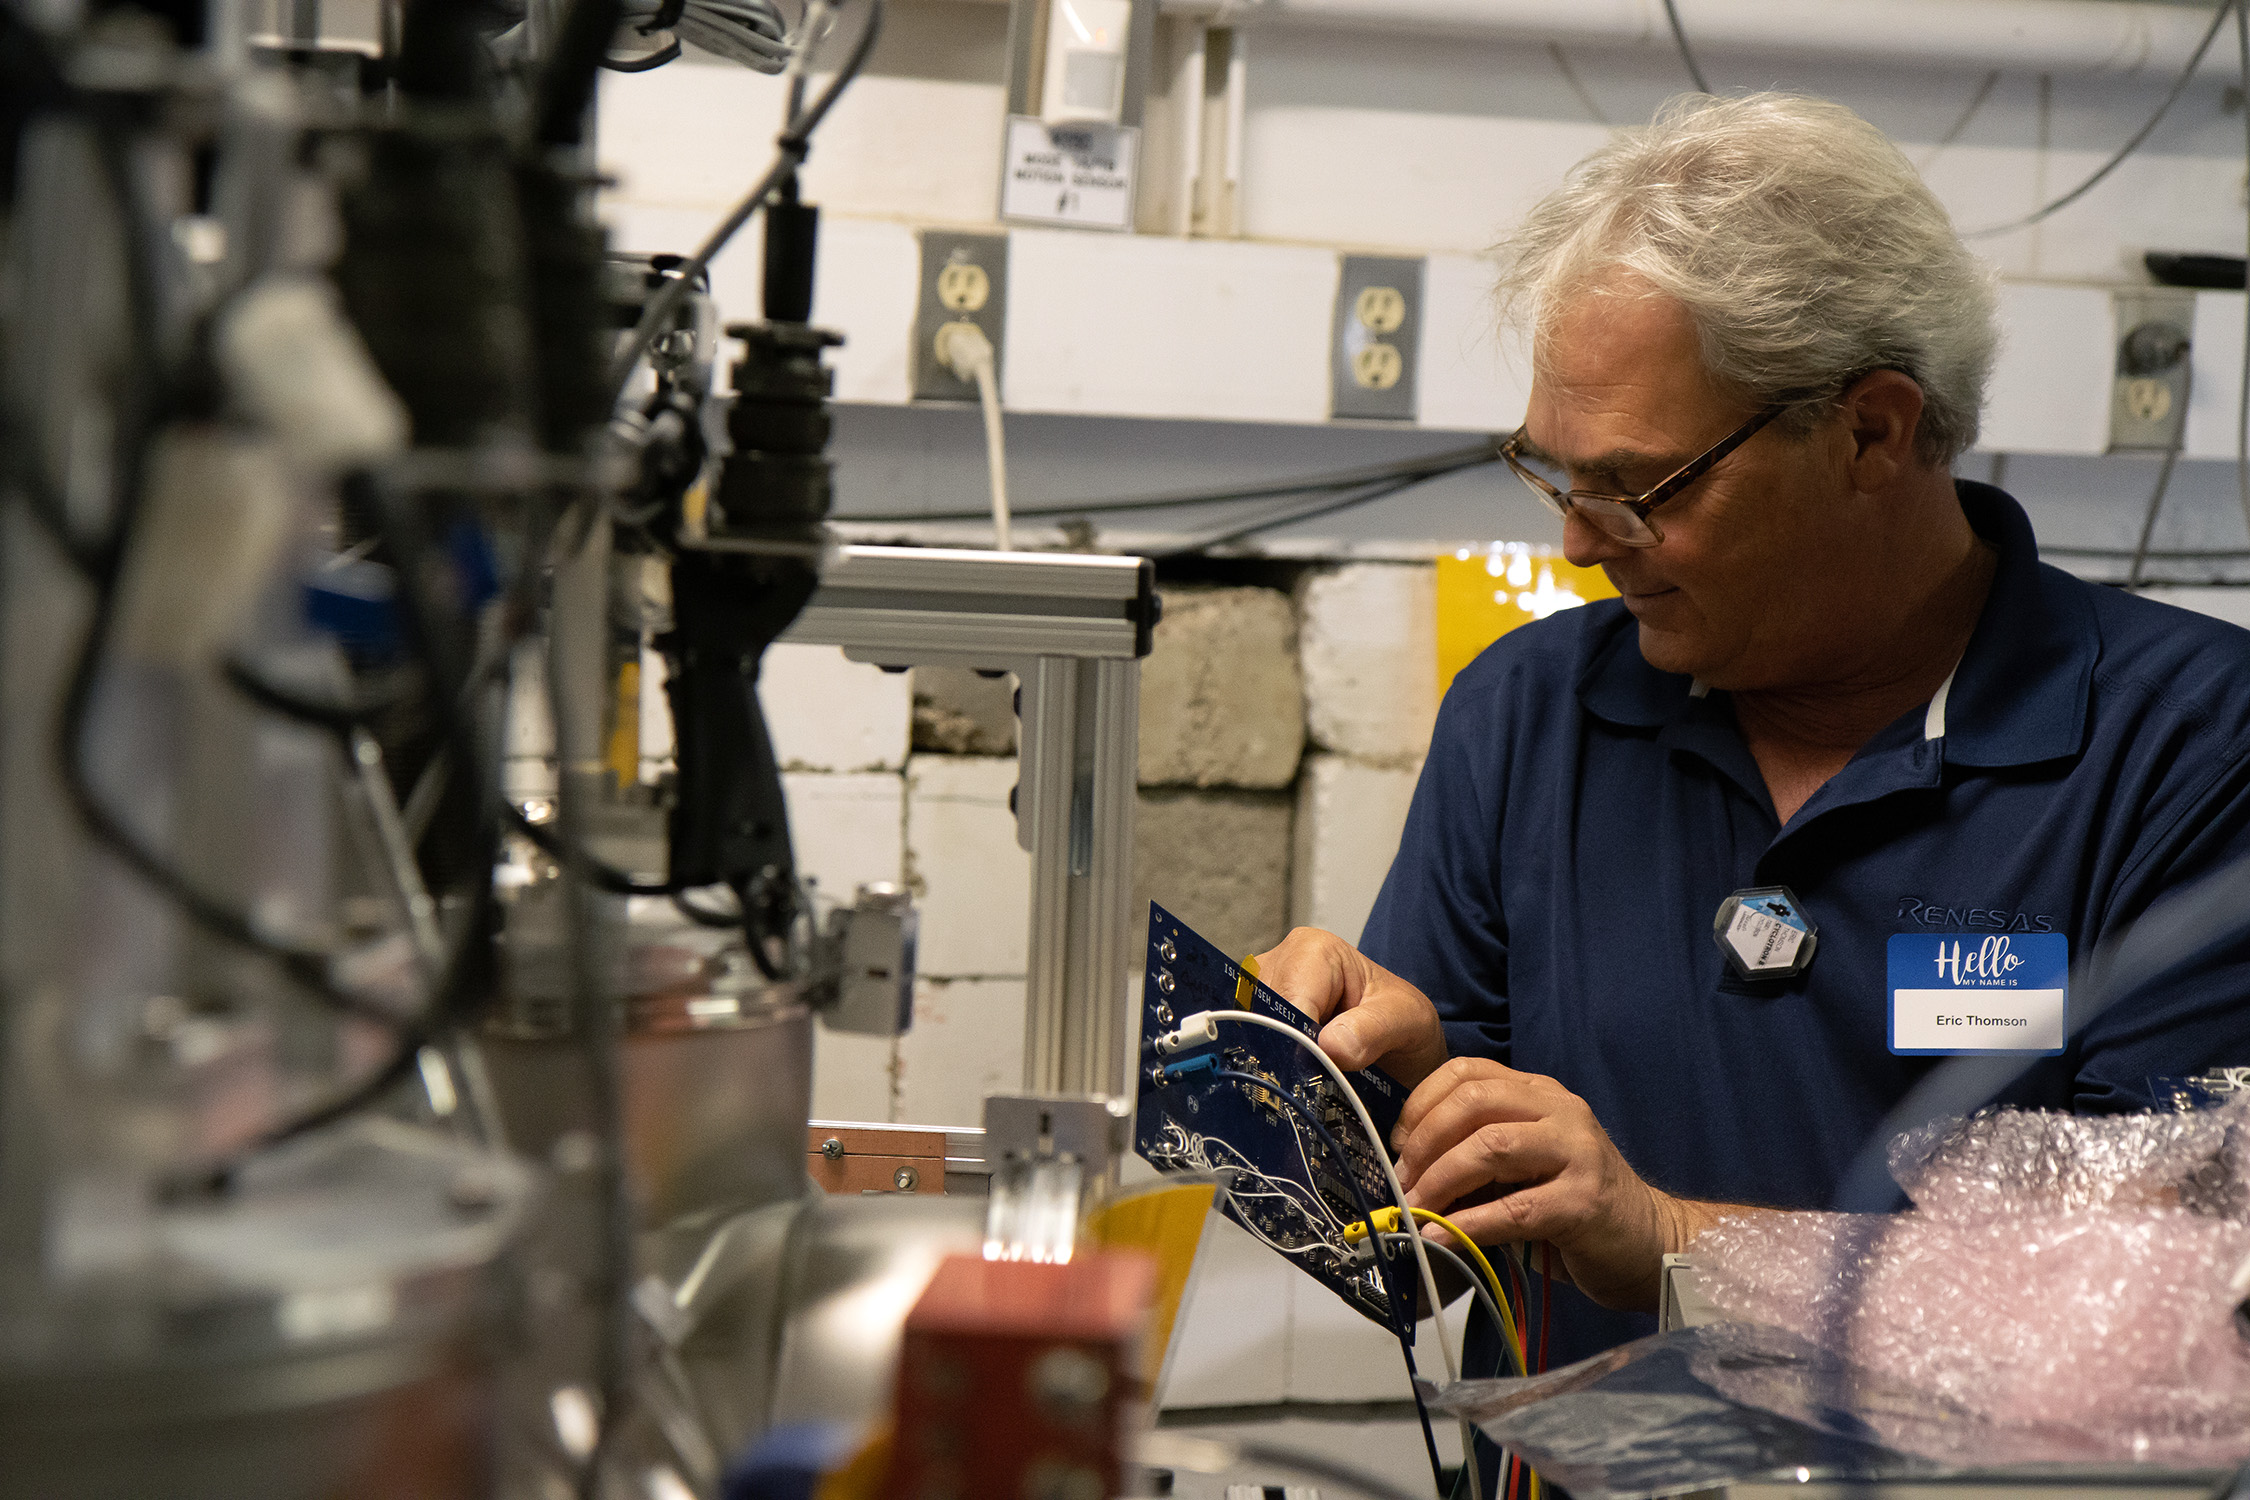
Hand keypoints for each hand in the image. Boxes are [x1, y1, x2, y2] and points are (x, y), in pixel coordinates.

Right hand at [1249, 928, 1449, 1086]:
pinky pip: (1249, 1043)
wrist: (1399, 1040)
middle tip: (1313, 1084)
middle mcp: (1279, 963)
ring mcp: (1261, 991)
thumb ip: (1374, 1029)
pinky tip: (1292, 1082)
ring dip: (1275, 1063)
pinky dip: (1269, 1066)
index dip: (1299, 1040)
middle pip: (1261, 1015)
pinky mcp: (1254, 1018)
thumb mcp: (1406, 1020)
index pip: (1289, 999)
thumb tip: (1332, 1045)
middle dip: (1285, 1053)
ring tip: (1307, 1084)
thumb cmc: (1400, 1019)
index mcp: (1313, 950)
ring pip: (1249, 1032)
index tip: (1316, 1072)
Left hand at [1393, 1057, 1702, 1311]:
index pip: (1467, 1072)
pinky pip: (1514, 1209)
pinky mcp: (1584, 1202)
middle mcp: (1561, 1111)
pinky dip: (1469, 1225)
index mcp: (1541, 1094)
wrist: (1650, 1243)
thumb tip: (1408, 1171)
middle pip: (1473, 1103)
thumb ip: (1478, 1154)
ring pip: (1490, 1147)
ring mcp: (1577, 1153)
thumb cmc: (1575, 1205)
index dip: (1421, 1104)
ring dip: (1441, 1181)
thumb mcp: (1524, 1166)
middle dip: (1425, 1143)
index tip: (1398, 1144)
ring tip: (1416, 1211)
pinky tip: (1444, 1239)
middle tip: (1402, 1182)